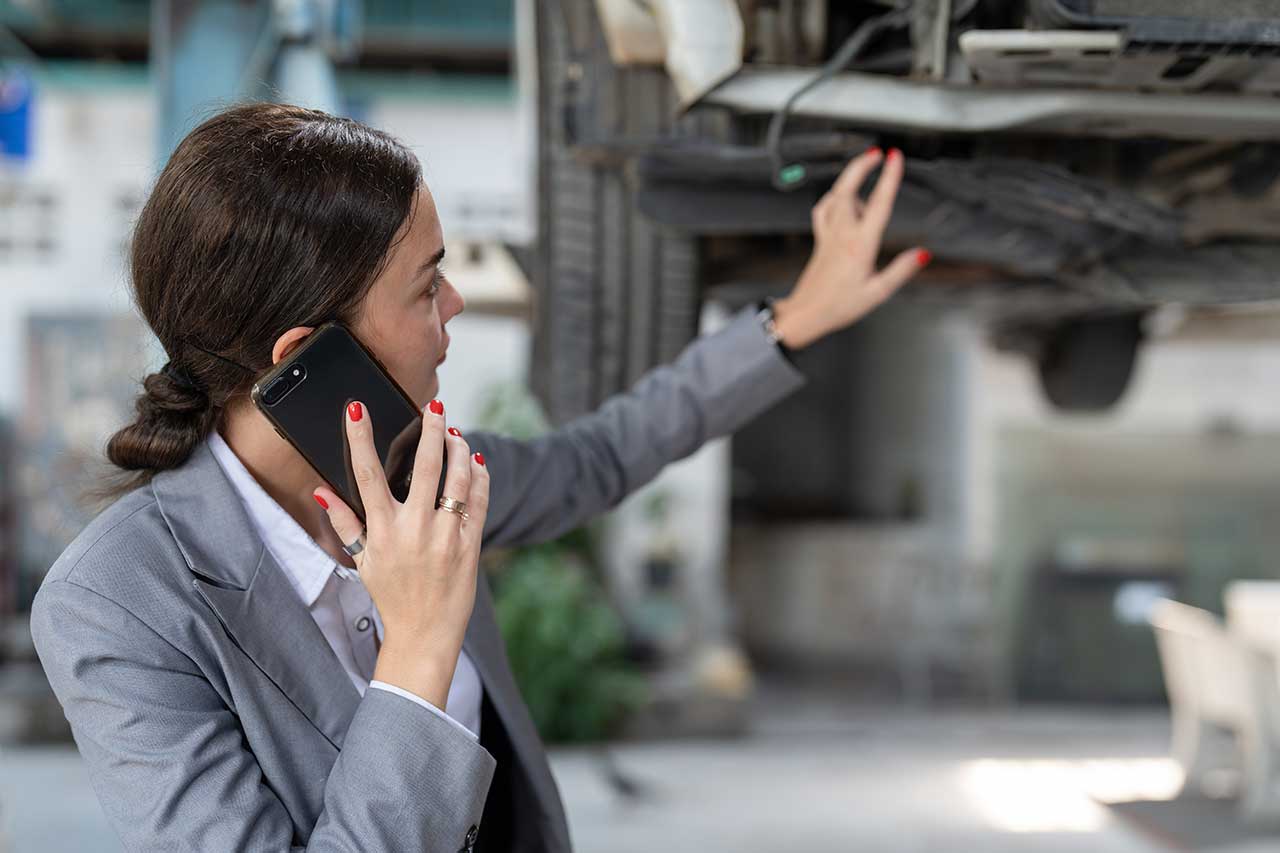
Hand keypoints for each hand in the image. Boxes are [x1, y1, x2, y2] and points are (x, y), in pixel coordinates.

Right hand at [313, 399, 488, 708]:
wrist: (424, 634)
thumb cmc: (390, 595)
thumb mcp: (361, 560)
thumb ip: (344, 522)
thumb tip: (321, 492)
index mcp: (382, 530)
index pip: (366, 473)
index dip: (360, 438)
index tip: (357, 409)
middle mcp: (414, 528)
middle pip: (425, 465)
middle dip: (429, 429)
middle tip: (433, 405)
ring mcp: (446, 535)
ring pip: (457, 478)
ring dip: (458, 449)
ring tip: (454, 432)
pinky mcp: (470, 544)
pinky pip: (479, 501)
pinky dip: (478, 477)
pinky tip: (475, 462)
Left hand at [772, 147, 929, 349]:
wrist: (806, 313)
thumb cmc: (839, 306)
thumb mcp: (877, 293)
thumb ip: (901, 271)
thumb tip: (922, 254)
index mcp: (860, 245)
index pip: (878, 203)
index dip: (889, 177)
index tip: (895, 158)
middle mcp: (842, 235)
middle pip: (849, 189)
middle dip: (862, 166)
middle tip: (876, 152)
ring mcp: (828, 235)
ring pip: (834, 196)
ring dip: (849, 179)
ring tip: (864, 173)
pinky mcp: (820, 240)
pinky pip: (823, 209)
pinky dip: (833, 197)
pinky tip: (840, 197)